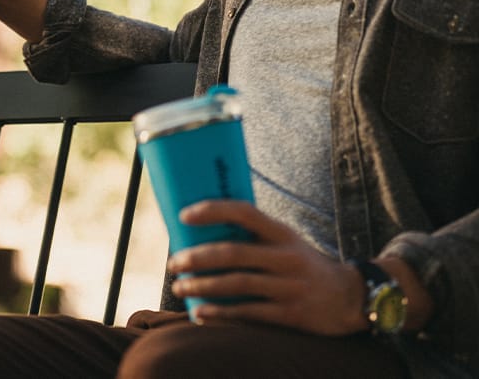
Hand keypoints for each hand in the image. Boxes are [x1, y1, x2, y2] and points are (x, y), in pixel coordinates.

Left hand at [167, 200, 366, 334]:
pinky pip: (249, 313)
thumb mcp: (287, 242)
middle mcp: (286, 256)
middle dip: (198, 258)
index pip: (244, 213)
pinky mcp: (291, 314)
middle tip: (175, 262)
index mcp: (282, 233)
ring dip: (203, 286)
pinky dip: (221, 313)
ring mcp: (289, 286)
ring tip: (180, 287)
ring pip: (237, 284)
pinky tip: (200, 312)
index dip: (213, 210)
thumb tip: (206, 233)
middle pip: (233, 253)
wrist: (350, 297)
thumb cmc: (304, 265)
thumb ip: (256, 237)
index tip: (184, 215)